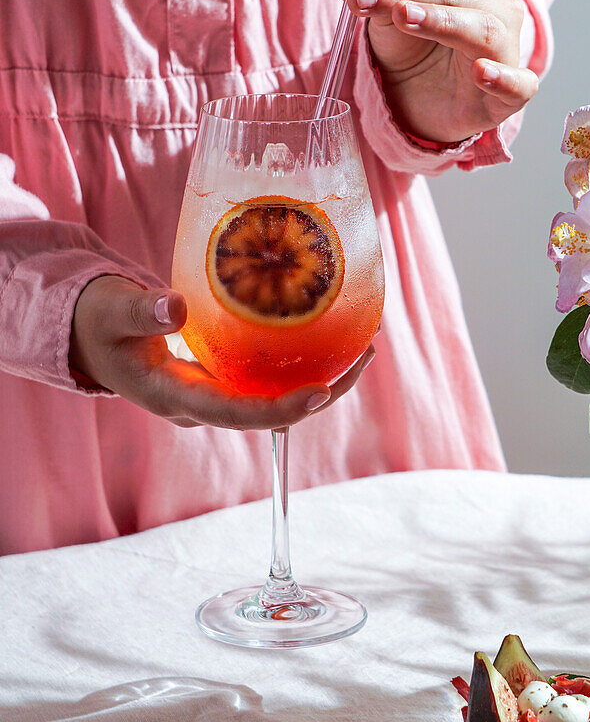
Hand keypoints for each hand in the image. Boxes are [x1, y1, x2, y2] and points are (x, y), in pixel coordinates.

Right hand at [69, 276, 373, 428]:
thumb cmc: (100, 321)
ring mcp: (216, 396)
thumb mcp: (113, 312)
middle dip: (321, 394)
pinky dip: (301, 364)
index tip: (321, 392)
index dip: (281, 409)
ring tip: (365, 348)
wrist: (92, 336)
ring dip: (322, 380)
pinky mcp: (224, 380)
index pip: (237, 414)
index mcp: (176, 397)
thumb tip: (177, 307)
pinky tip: (332, 339)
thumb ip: (141, 311)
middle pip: (271, 414)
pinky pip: (269, 381)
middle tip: (364, 356)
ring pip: (276, 400)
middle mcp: (203, 405)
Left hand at [336, 0, 537, 142]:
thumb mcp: (389, 18)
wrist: (428, 105)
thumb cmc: (418, 50)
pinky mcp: (511, 95)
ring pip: (482, 28)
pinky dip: (502, 77)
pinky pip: (518, 84)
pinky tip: (479, 72)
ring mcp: (508, 49)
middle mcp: (501, 4)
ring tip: (402, 16)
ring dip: (441, 20)